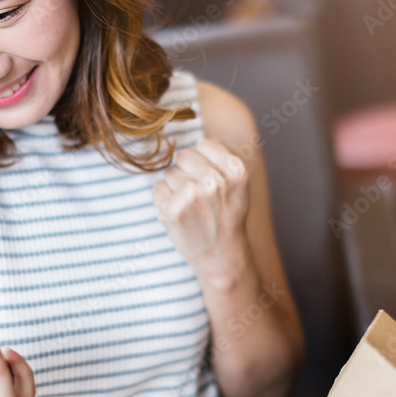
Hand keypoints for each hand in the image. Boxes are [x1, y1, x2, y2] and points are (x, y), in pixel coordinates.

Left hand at [152, 138, 251, 282]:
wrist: (221, 255)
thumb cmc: (226, 217)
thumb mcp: (237, 185)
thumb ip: (220, 160)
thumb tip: (197, 140)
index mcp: (235, 169)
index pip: (203, 144)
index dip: (201, 161)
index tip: (207, 179)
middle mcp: (216, 179)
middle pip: (183, 156)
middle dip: (186, 172)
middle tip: (197, 196)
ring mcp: (193, 193)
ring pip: (169, 173)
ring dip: (174, 189)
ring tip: (190, 208)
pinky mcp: (174, 209)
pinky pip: (157, 189)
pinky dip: (163, 201)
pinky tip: (178, 214)